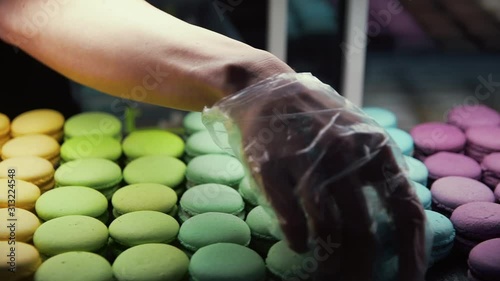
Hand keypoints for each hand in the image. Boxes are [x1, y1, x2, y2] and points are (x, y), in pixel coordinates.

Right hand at [204, 73, 427, 280]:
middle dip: (360, 267)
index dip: (411, 252)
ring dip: (327, 257)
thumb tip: (400, 223)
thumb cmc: (318, 120)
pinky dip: (296, 237)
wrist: (269, 88)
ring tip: (326, 271)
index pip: (405, 208)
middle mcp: (344, 151)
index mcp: (375, 147)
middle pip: (361, 227)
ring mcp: (306, 157)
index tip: (409, 280)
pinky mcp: (271, 163)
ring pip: (326, 224)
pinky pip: (289, 214)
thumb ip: (379, 172)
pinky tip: (299, 244)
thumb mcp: (359, 134)